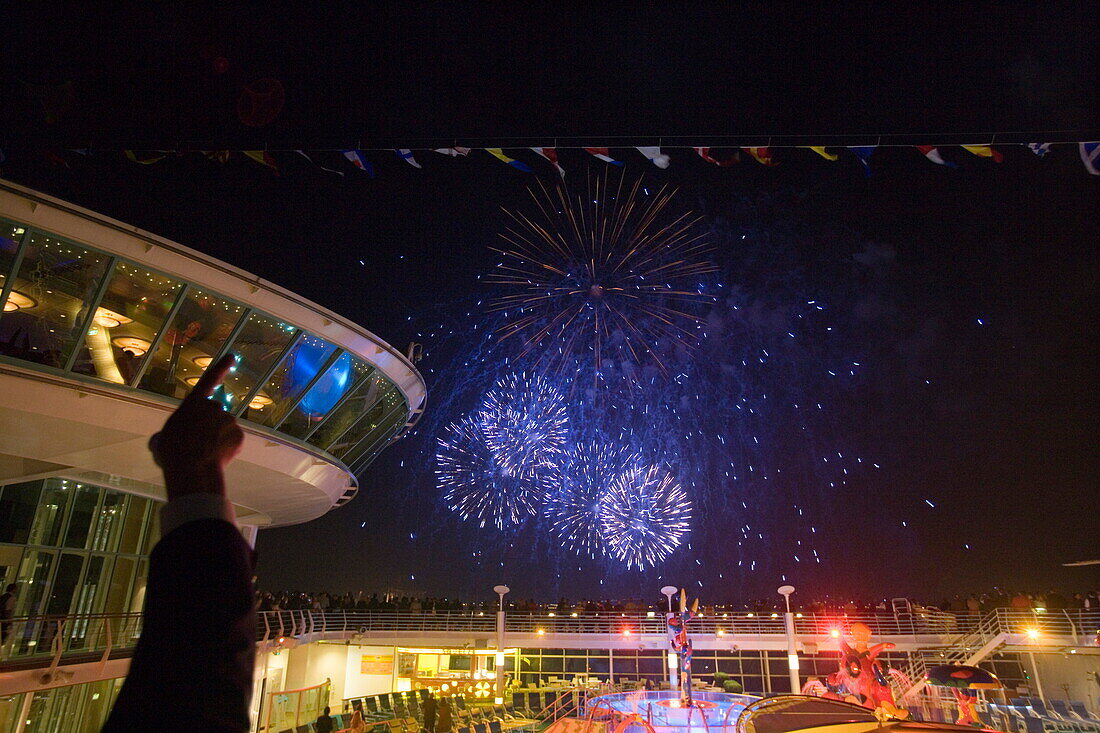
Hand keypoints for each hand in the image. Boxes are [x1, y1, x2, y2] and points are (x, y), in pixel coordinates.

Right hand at [149, 354, 243, 499]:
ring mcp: (229, 420)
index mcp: (193, 404)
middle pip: (213, 416)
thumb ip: (167, 434)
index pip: (209, 380)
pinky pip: (233, 442)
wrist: (192, 470)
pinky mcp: (239, 435)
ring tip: (203, 455)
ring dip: (216, 440)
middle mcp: (214, 407)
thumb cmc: (172, 453)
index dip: (221, 367)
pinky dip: (226, 450)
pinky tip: (216, 459)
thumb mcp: (160, 440)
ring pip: (223, 430)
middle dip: (208, 428)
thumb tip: (163, 441)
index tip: (232, 357)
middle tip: (196, 445)